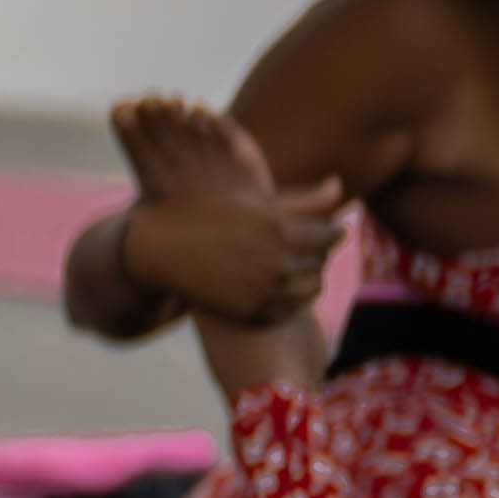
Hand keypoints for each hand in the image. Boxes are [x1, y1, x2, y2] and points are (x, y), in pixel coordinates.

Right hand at [124, 180, 346, 331]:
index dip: (330, 233)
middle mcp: (276, 262)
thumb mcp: (252, 198)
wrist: (159, 247)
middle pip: (321, 263)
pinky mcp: (250, 312)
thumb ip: (302, 198)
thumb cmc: (206, 212)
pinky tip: (283, 289)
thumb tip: (339, 185)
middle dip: (318, 255)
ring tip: (297, 269)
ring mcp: (264, 290)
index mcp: (280, 228)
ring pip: (311, 289)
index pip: (329, 236)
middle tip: (309, 250)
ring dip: (310, 279)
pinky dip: (293, 301)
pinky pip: (290, 311)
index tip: (326, 231)